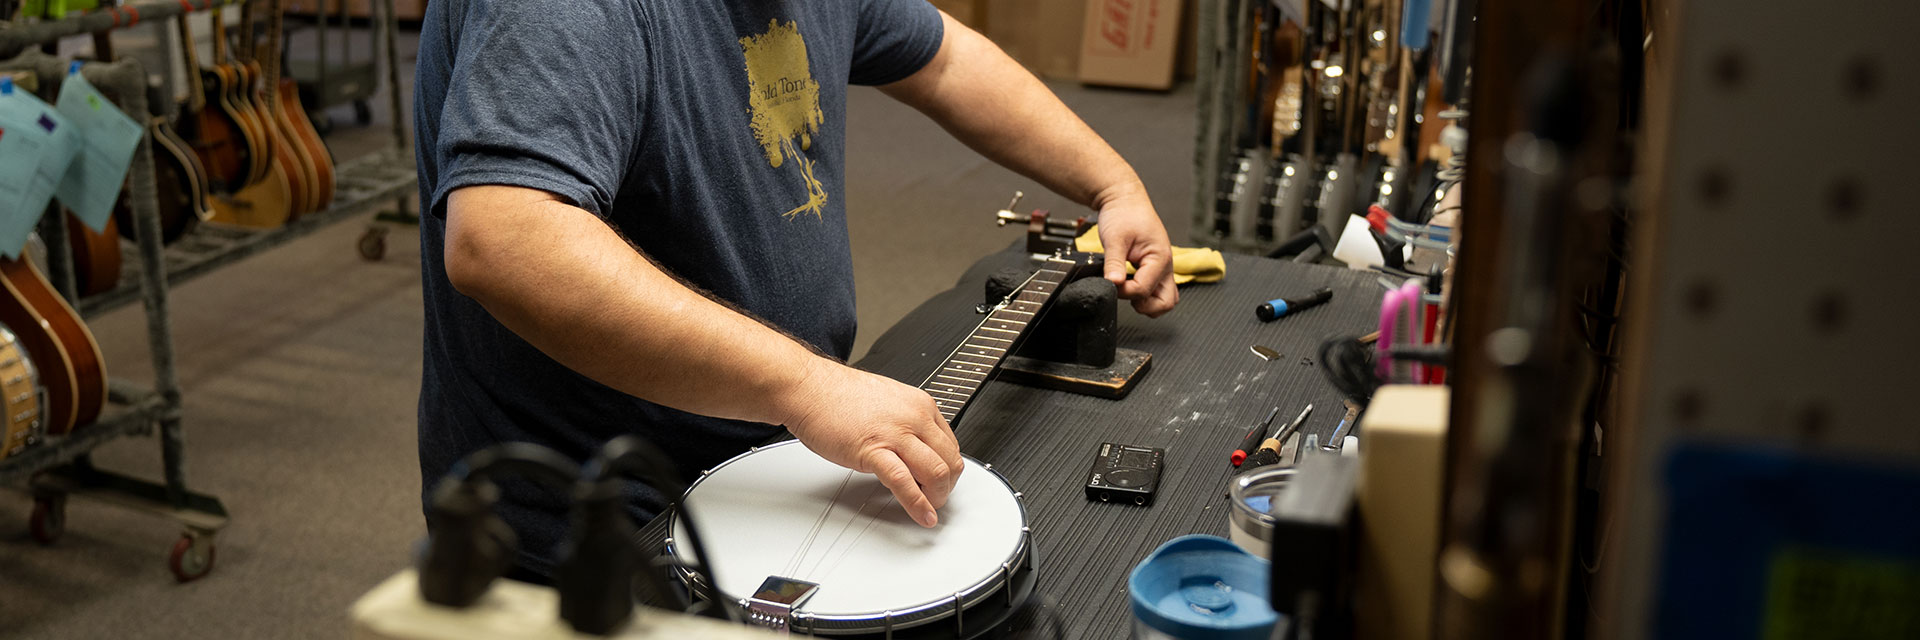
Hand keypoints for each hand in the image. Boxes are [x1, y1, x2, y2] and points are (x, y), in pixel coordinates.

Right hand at [783, 359, 962, 526]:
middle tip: (936, 498)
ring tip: (929, 508)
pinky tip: (922, 515)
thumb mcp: (888, 403)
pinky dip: (918, 505)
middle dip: (947, 486)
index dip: (949, 468)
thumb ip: (905, 424)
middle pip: (951, 460)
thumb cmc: (838, 396)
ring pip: (937, 472)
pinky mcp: (874, 451)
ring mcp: (896, 434)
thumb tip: (914, 447)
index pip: (951, 444)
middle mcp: (914, 417)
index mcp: (920, 405)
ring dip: (937, 498)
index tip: (941, 481)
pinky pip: (905, 483)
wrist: (809, 388)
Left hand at [1093, 183, 1178, 316]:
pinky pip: (1156, 291)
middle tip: (1124, 294)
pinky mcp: (1154, 269)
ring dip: (1146, 302)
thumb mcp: (1115, 238)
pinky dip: (1144, 295)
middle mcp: (1165, 266)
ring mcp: (1162, 269)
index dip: (1124, 291)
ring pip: (1164, 300)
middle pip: (1166, 303)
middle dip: (1144, 305)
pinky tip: (1128, 285)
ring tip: (1127, 290)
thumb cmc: (1124, 213)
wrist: (1124, 200)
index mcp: (1159, 258)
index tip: (1110, 282)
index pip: (1144, 289)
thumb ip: (1114, 263)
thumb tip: (1113, 284)